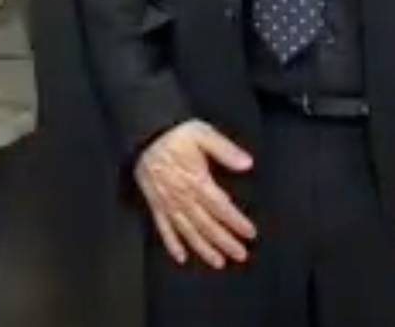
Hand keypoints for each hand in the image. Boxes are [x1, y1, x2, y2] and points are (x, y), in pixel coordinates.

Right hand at [132, 120, 256, 269]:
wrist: (143, 132)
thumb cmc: (175, 133)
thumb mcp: (203, 134)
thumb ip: (225, 150)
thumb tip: (247, 163)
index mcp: (196, 181)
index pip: (221, 207)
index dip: (236, 222)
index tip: (250, 233)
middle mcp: (182, 197)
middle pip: (207, 224)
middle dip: (224, 241)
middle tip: (240, 254)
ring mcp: (167, 203)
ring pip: (188, 231)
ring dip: (203, 248)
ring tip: (218, 262)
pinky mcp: (154, 204)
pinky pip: (163, 228)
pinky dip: (172, 244)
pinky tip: (181, 257)